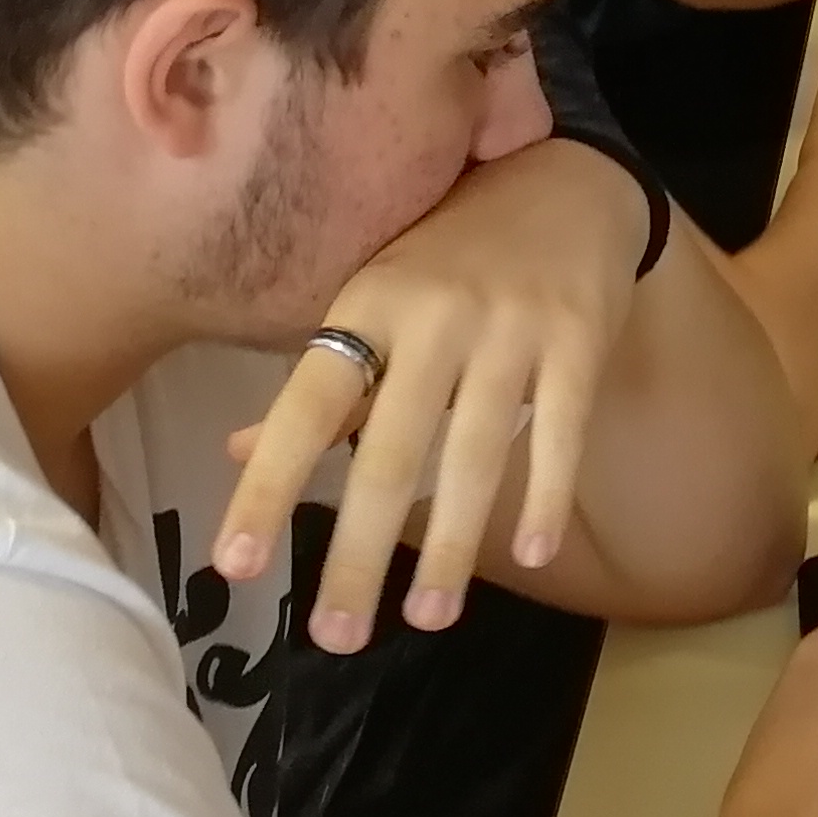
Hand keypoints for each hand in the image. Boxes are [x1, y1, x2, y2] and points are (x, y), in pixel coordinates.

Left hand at [217, 133, 648, 652]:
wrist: (567, 180)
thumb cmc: (452, 251)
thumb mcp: (376, 298)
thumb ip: (323, 382)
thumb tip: (238, 451)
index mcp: (368, 304)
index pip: (307, 406)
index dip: (268, 484)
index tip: (235, 566)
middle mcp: (435, 316)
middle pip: (390, 452)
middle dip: (360, 553)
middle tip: (337, 636)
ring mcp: (513, 327)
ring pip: (474, 453)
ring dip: (450, 546)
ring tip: (428, 617)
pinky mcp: (581, 337)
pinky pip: (561, 430)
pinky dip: (547, 494)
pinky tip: (530, 553)